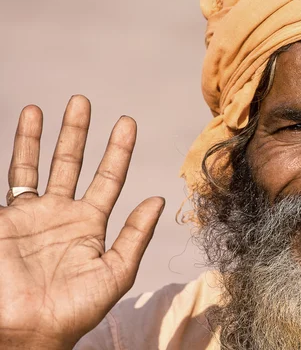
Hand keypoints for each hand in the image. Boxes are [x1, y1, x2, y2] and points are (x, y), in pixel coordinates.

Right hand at [0, 96, 164, 348]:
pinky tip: (24, 126)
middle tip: (83, 101)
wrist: (26, 330)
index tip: (127, 122)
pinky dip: (18, 152)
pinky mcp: (6, 219)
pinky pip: (13, 178)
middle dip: (78, 132)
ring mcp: (32, 214)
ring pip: (38, 164)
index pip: (108, 177)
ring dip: (43, 136)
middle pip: (72, 163)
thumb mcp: (116, 272)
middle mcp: (62, 214)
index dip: (118, 150)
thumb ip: (137, 235)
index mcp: (90, 224)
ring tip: (48, 106)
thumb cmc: (74, 309)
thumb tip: (159, 199)